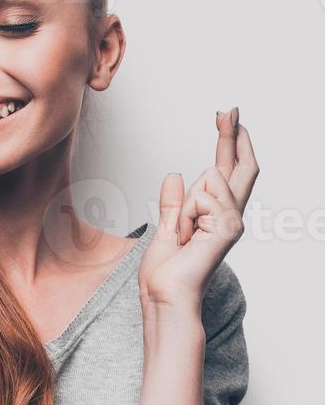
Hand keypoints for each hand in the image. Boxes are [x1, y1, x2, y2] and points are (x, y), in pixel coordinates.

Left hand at [139, 107, 259, 309]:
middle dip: (233, 135)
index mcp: (215, 215)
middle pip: (240, 166)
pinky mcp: (228, 227)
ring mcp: (232, 222)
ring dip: (187, 201)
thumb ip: (172, 203)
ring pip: (211, 177)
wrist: (164, 295)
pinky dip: (186, 213)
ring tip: (181, 230)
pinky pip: (203, 196)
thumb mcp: (164, 228)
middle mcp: (230, 216)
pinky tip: (186, 234)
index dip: (230, 142)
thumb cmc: (165, 273)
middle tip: (228, 108)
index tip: (227, 116)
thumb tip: (174, 175)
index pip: (228, 171)